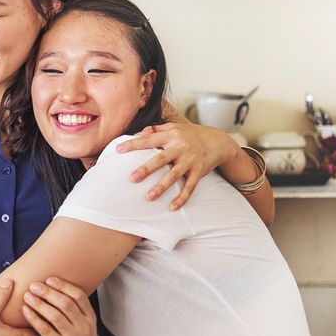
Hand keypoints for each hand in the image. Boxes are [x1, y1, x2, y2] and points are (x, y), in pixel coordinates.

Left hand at [22, 277, 97, 335]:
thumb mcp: (84, 325)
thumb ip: (75, 308)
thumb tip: (54, 285)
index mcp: (90, 318)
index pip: (79, 296)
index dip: (64, 286)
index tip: (49, 279)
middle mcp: (84, 328)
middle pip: (66, 304)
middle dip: (48, 292)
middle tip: (34, 285)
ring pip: (55, 316)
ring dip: (40, 304)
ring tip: (28, 296)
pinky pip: (46, 331)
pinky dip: (35, 319)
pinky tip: (26, 311)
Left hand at [117, 122, 232, 209]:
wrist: (217, 141)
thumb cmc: (189, 135)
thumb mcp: (173, 128)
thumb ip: (154, 130)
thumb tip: (136, 135)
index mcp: (171, 135)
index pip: (149, 139)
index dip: (133, 145)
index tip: (118, 151)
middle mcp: (181, 147)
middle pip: (161, 159)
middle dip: (146, 169)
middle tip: (132, 178)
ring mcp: (190, 160)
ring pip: (175, 175)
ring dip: (162, 187)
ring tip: (149, 197)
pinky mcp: (199, 171)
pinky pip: (190, 186)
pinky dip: (182, 197)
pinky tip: (172, 207)